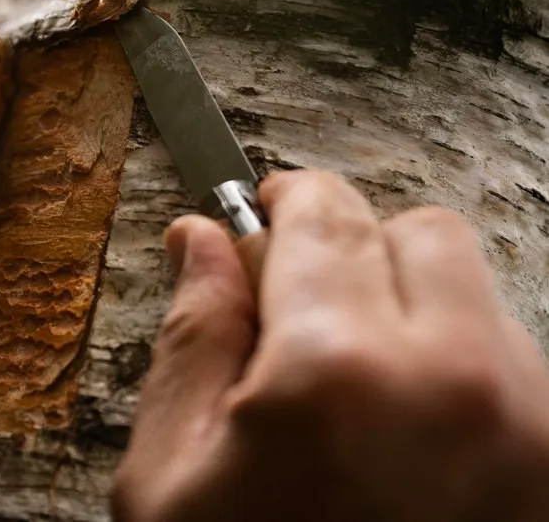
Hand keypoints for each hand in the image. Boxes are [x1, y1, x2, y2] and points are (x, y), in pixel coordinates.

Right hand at [112, 170, 548, 521]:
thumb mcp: (172, 482)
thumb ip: (191, 340)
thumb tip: (203, 241)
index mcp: (337, 376)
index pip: (324, 215)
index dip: (284, 201)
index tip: (265, 211)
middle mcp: (461, 384)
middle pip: (417, 232)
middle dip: (351, 252)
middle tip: (301, 316)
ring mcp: (535, 430)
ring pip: (475, 295)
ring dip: (410, 313)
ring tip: (356, 400)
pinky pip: (513, 364)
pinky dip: (456, 371)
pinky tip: (407, 441)